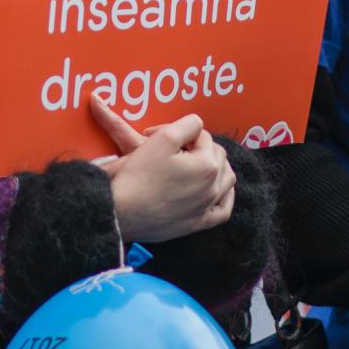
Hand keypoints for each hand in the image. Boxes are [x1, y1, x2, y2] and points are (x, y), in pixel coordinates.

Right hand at [88, 95, 235, 243]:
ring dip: (217, 167)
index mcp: (207, 164)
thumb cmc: (140, 175)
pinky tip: (217, 192)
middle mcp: (213, 186)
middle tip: (175, 148)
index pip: (202, 136)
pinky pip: (223, 210)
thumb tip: (198, 124)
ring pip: (226, 180)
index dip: (180, 132)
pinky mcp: (199, 223)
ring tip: (198, 163)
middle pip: (217, 155)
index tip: (157, 135)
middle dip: (199, 147)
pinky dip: (225, 198)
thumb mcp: (162, 139)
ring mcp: (207, 207)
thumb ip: (187, 125)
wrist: (122, 211)